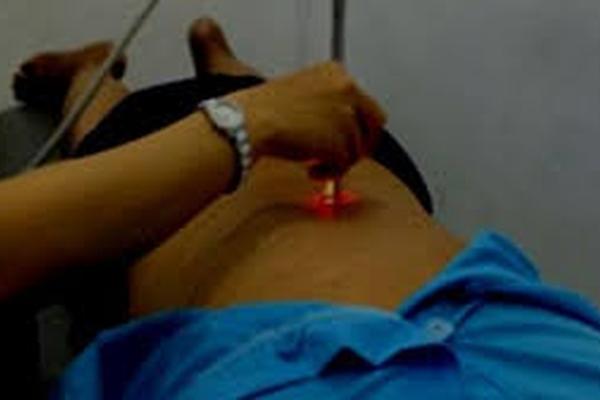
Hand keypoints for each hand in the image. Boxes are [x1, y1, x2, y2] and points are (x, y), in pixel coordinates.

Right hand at [228, 62, 386, 178]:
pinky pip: (344, 165)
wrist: (247, 121)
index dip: (359, 126)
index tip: (352, 139)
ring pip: (357, 149)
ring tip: (314, 166)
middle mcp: (346, 89)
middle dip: (361, 145)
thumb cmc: (263, 110)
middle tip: (345, 159)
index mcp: (336, 72)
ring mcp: (345, 114)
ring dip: (337, 162)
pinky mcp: (340, 141)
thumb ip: (327, 106)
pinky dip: (330, 173)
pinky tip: (312, 171)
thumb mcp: (302, 93)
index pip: (365, 102)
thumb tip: (341, 130)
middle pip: (374, 123)